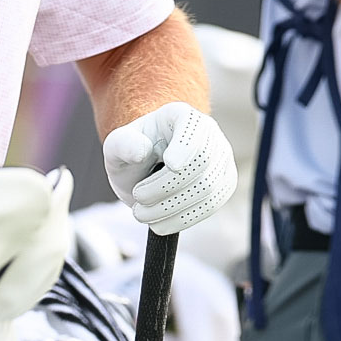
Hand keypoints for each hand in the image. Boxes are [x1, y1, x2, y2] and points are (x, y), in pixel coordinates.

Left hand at [102, 103, 236, 235]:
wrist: (145, 168)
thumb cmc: (132, 152)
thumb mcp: (117, 145)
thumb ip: (124, 144)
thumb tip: (142, 150)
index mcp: (183, 116)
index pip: (194, 129)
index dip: (187, 147)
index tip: (170, 164)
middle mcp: (209, 135)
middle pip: (202, 164)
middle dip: (166, 187)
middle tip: (137, 198)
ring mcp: (221, 161)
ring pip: (207, 189)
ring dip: (171, 207)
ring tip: (141, 213)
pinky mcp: (223, 186)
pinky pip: (210, 206)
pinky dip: (182, 219)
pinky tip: (159, 224)